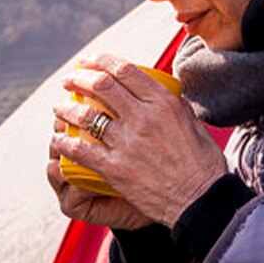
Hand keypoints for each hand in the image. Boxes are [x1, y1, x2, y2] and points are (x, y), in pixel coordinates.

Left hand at [50, 54, 228, 226]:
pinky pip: (80, 150)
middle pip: (101, 86)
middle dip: (79, 79)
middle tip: (69, 81)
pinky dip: (65, 143)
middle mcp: (144, 118)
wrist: (202, 201)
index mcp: (164, 104)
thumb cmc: (204, 166)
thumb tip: (165, 94)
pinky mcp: (115, 168)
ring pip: (86, 115)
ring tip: (60, 108)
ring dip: (67, 109)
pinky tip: (60, 141)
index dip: (101, 61)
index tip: (90, 62)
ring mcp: (127, 143)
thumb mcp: (195, 125)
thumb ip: (176, 107)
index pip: (125, 71)